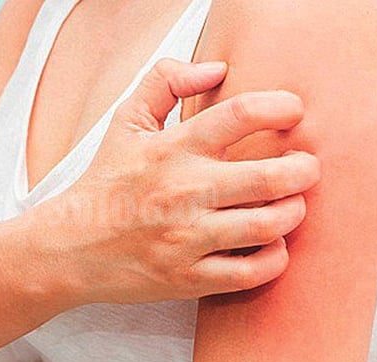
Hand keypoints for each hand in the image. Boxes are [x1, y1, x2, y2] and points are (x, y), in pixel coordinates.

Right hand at [32, 58, 320, 305]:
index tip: (293, 112)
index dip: (280, 107)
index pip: (240, 115)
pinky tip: (271, 244)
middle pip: (270, 177)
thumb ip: (164, 82)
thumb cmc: (106, 182)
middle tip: (305, 167)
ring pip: (269, 226)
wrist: (71, 245)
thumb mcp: (125, 122)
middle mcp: (183, 192)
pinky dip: (275, 257)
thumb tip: (215, 68)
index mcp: (172, 149)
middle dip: (304, 169)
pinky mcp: (189, 278)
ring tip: (290, 204)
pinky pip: (252, 272)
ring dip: (293, 212)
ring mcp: (187, 239)